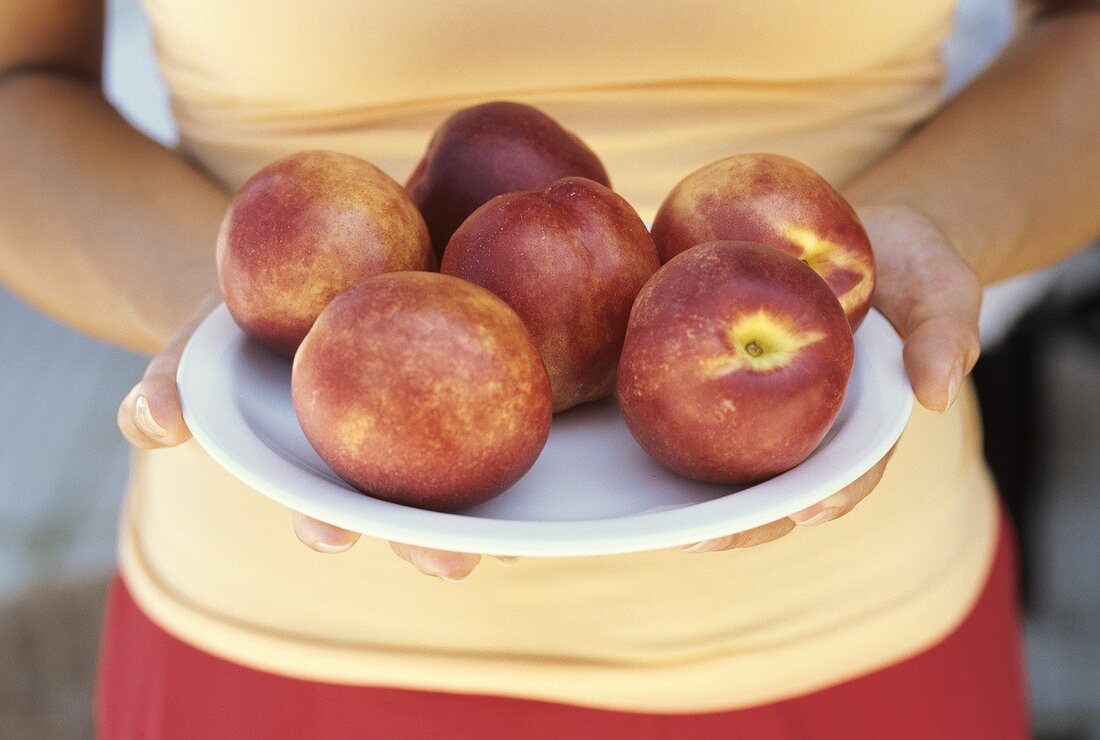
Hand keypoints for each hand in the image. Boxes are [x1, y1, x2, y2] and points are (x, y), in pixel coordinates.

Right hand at [117, 296, 505, 581]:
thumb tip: (152, 421)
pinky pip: (497, 405)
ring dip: (494, 513)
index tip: (335, 534)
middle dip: (429, 543)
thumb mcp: (198, 345)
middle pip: (405, 512)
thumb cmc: (240, 327)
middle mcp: (374, 463)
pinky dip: (521, 421)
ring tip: (524, 538)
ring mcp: (424, 433)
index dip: (327, 524)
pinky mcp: (467, 389)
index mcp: (315, 467)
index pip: (320, 507)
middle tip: (455, 561)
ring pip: (462, 481)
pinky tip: (557, 429)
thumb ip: (172, 382)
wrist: (297, 271)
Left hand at [682, 204, 981, 551]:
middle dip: (737, 523)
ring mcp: (760, 413)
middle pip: (772, 492)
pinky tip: (626, 430)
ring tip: (649, 518)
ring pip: (724, 470)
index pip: (847, 478)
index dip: (825, 498)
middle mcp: (806, 431)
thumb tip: (937, 391)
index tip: (804, 510)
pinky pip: (691, 410)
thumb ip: (946, 330)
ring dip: (687, 497)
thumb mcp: (941, 285)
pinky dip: (664, 424)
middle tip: (697, 539)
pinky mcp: (718, 380)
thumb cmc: (908, 265)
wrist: (856, 233)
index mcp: (859, 429)